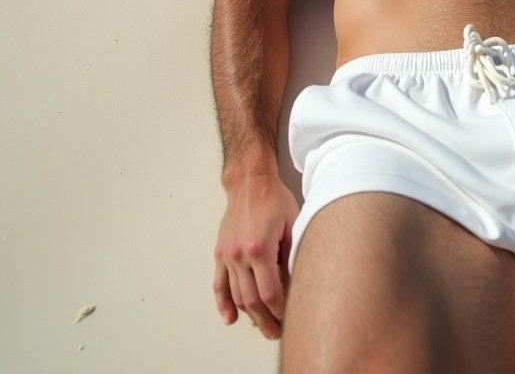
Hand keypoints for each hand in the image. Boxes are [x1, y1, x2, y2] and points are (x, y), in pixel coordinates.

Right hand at [214, 174, 300, 337]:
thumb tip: (295, 282)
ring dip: (249, 315)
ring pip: (236, 296)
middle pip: (252, 300)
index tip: (290, 316)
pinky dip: (223, 304)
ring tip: (263, 326)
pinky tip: (230, 318)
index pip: (270, 292)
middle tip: (278, 332)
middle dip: (266, 320)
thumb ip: (292, 255)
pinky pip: (219, 284)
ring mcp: (227, 255)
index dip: (281, 309)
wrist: (250, 182)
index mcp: (260, 248)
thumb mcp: (292, 223)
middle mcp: (240, 255)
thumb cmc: (274, 199)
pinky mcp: (220, 252)